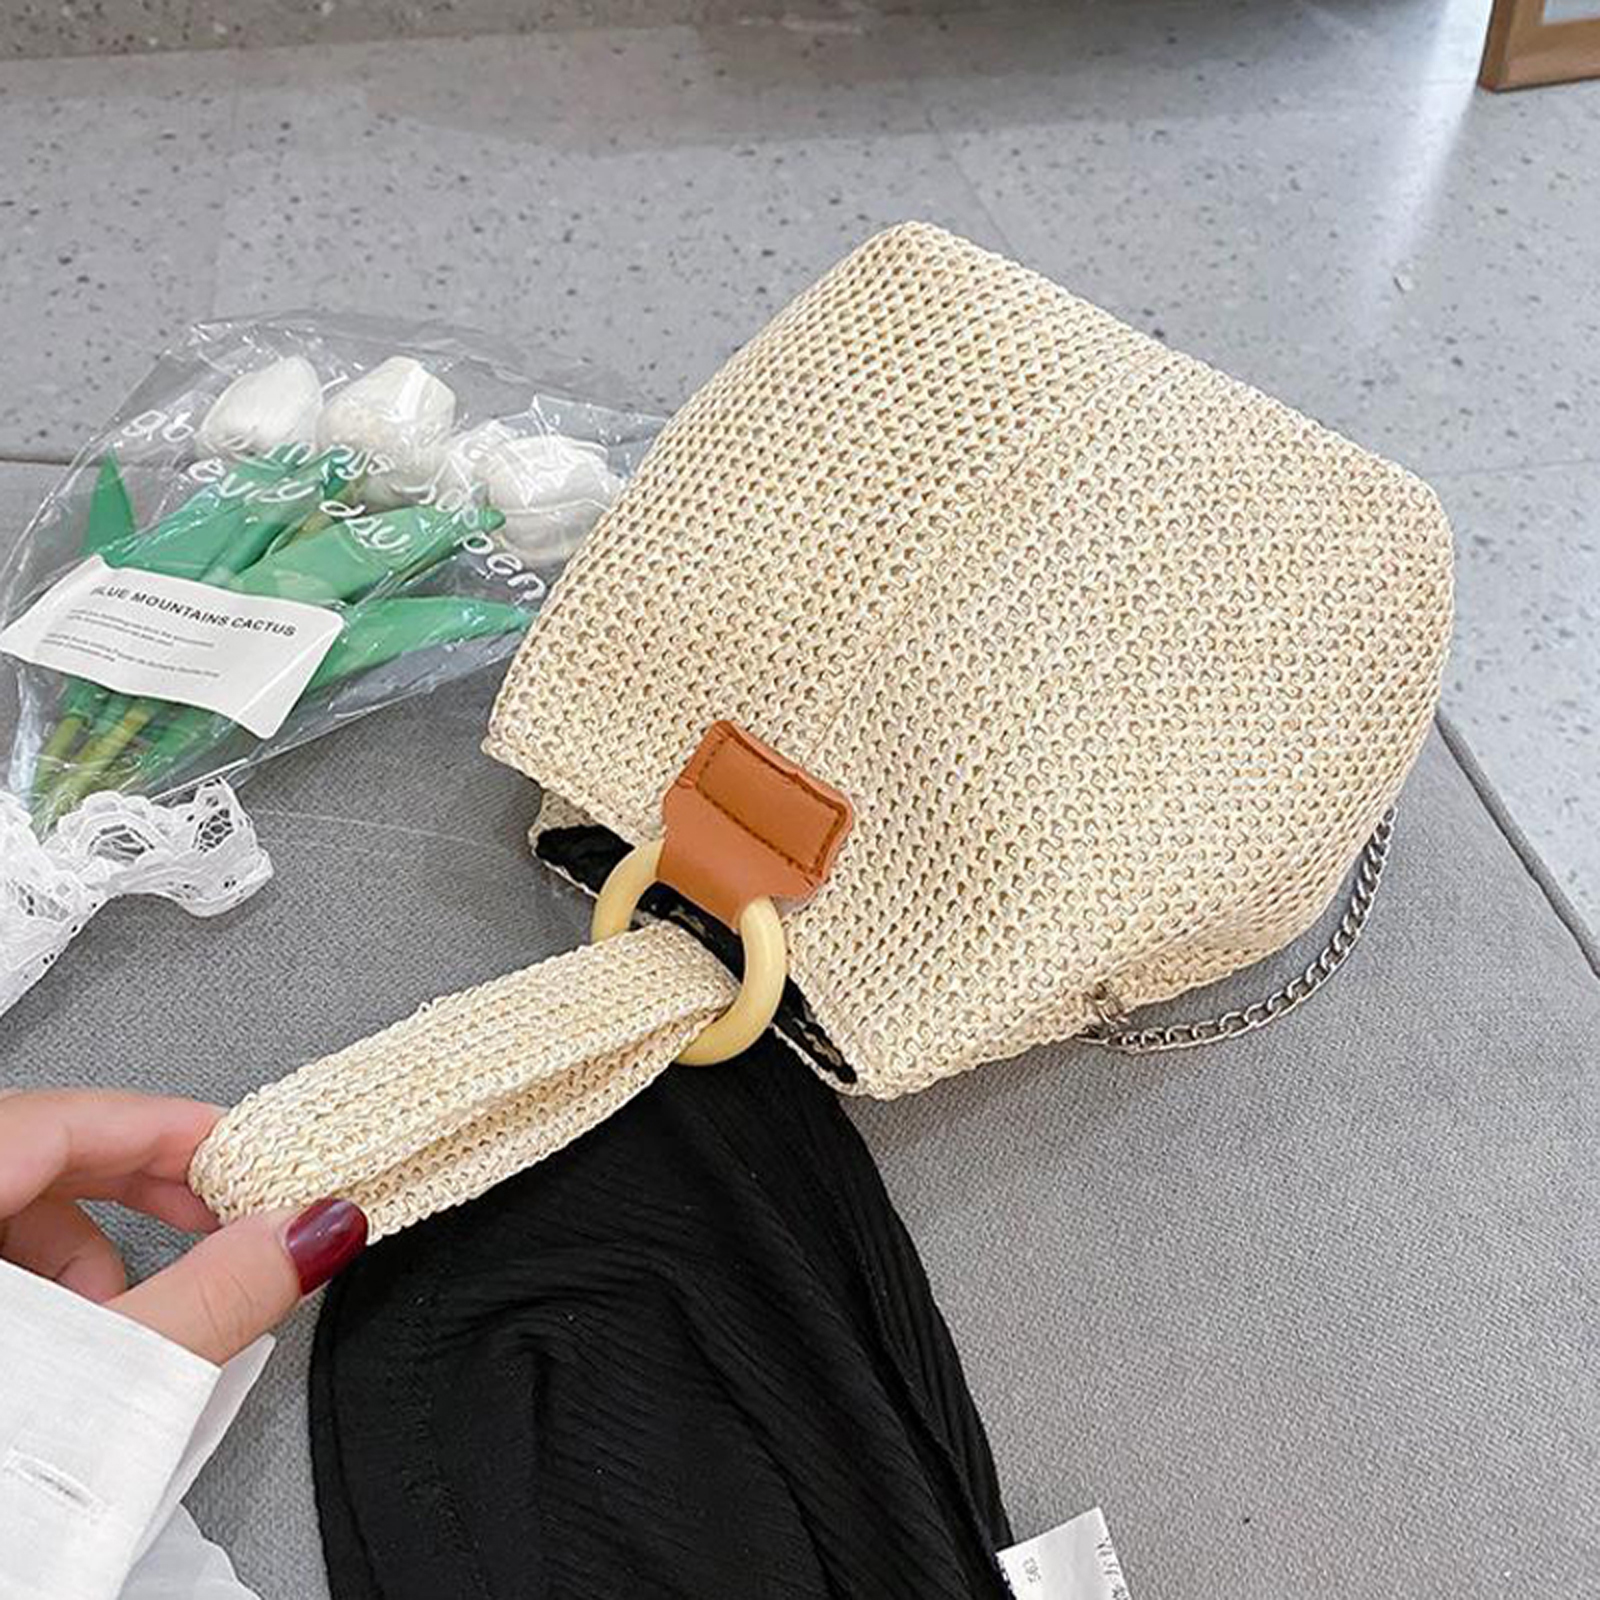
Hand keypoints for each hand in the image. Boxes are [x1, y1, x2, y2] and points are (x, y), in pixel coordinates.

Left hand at [0, 1089, 365, 1363]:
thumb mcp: (102, 1368)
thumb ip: (212, 1297)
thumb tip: (312, 1232)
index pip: (88, 1111)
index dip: (188, 1132)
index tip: (259, 1162)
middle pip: (54, 1147)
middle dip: (152, 1193)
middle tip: (226, 1221)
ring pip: (17, 1202)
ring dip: (91, 1253)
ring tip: (137, 1318)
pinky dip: (42, 1287)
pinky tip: (67, 1351)